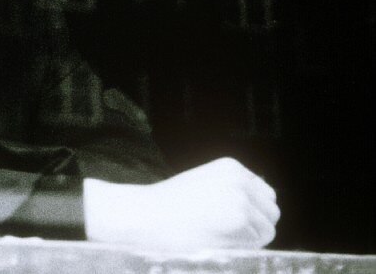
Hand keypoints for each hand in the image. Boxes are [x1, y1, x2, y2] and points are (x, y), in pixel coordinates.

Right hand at [84, 157, 279, 249]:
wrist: (145, 215)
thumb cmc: (169, 205)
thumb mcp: (204, 184)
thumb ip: (233, 189)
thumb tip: (262, 205)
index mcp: (232, 167)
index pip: (265, 194)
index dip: (252, 212)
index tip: (230, 220)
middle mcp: (241, 179)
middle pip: (271, 212)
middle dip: (256, 226)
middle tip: (226, 232)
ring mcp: (242, 198)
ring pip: (267, 230)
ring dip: (248, 239)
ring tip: (218, 236)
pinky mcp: (239, 219)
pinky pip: (255, 243)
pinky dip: (241, 248)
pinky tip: (215, 240)